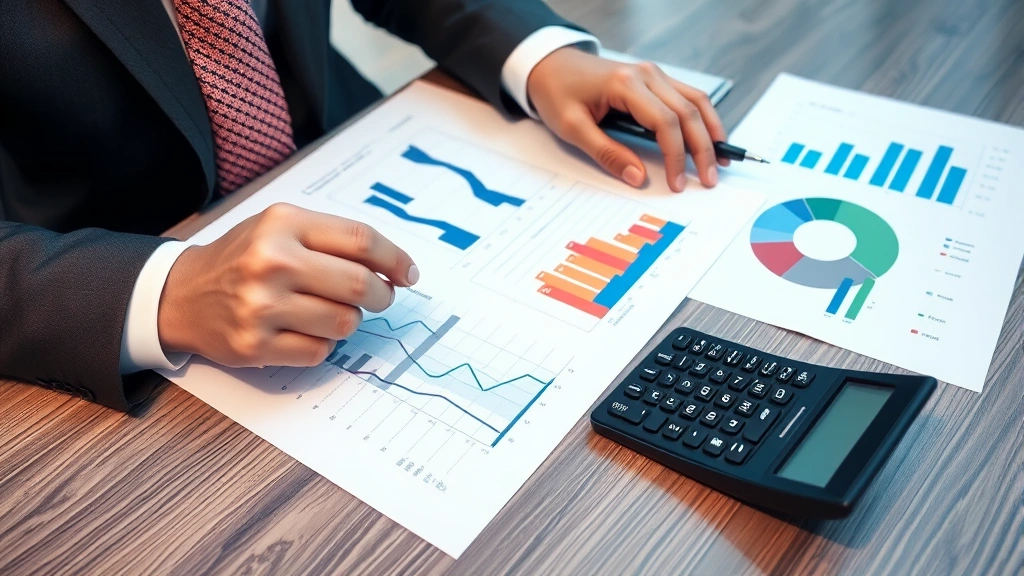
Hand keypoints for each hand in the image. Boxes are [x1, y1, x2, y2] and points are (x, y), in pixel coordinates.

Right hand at [158, 203, 418, 367]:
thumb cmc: (244, 258)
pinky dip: (323, 343)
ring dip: (350, 320)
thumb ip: (334, 240)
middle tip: (381, 297)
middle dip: (382, 295)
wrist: (181, 293)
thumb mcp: (281, 228)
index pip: (360, 240)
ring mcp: (262, 307)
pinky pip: (319, 351)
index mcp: (283, 225)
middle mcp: (272, 263)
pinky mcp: (255, 345)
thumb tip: (393, 269)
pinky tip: (305, 330)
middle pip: (359, 285)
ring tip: (333, 311)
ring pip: (344, 323)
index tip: (409, 273)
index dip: (394, 259)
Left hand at [527, 47, 728, 191]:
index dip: (676, 156)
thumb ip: (606, 153)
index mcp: (626, 85)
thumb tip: (637, 177)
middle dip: (703, 148)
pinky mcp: (654, 78)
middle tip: (709, 179)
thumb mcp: (572, 128)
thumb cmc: (557, 94)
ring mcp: (653, 73)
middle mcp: (646, 74)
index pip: (665, 123)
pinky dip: (702, 118)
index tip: (677, 182)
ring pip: (696, 101)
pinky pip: (687, 97)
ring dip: (711, 131)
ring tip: (719, 160)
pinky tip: (708, 138)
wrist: (550, 66)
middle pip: (688, 112)